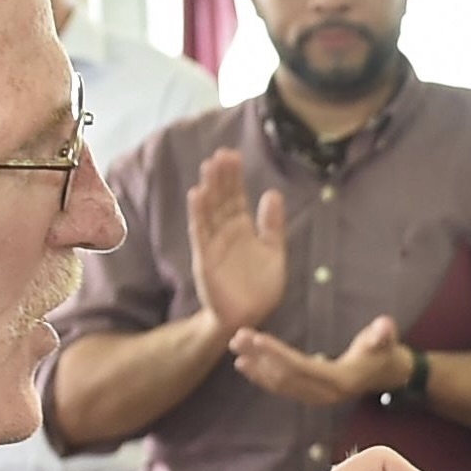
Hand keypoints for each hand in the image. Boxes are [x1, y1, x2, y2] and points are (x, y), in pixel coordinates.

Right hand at [188, 148, 291, 335]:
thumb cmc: (260, 288)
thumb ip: (272, 224)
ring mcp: (214, 244)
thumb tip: (272, 193)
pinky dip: (198, 214)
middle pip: (222, 199)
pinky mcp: (205, 259)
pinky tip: (197, 195)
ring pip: (210, 211)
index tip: (233, 154)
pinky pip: (201, 233)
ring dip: (209, 188)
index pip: (236, 196)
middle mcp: (226, 233)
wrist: (247, 317)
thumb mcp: (274, 251)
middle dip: (221, 177)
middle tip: (221, 153)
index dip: (234, 177)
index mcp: (242, 229)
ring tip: (209, 166)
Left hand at [229, 317, 415, 408]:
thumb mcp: (386, 341)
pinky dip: (261, 377)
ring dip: (256, 367)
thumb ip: (383, 334)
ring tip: (237, 348)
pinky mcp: (309, 395)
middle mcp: (324, 394)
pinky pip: (281, 388)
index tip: (256, 339)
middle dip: (260, 357)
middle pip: (285, 376)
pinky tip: (245, 365)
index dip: (277, 354)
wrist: (386, 373)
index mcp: (339, 380)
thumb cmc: (383, 352)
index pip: (300, 366)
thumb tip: (385, 327)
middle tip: (239, 338)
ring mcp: (315, 397)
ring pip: (280, 384)